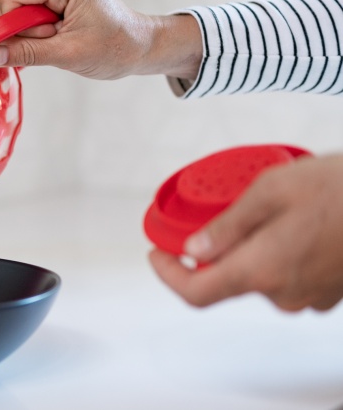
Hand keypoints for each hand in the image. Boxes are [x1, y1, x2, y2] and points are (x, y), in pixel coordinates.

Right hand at [0, 0, 201, 79]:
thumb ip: (26, 53)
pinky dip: (38, 33)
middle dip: (27, 31)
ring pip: (19, 12)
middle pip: (12, 4)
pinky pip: (28, 15)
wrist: (139, 46)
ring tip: (63, 39)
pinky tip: (58, 38)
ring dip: (34, 35)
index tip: (30, 44)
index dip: (10, 24)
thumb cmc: (114, 46)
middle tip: (57, 41)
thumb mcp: (67, 54)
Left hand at [149, 154, 342, 311]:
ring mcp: (309, 296)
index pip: (196, 292)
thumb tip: (193, 249)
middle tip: (216, 214)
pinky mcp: (329, 291)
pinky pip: (289, 276)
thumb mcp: (271, 190)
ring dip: (251, 249)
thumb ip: (226, 226)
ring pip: (259, 277)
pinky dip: (279, 253)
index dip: (168, 275)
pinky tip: (295, 224)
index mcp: (261, 270)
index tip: (158, 253)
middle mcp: (283, 292)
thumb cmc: (342, 188)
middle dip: (214, 250)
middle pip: (228, 281)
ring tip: (267, 210)